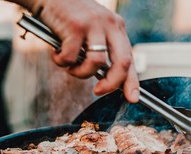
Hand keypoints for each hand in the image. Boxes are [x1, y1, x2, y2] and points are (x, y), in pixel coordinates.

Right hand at [8, 0, 138, 102]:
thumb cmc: (69, 19)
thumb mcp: (92, 32)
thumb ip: (101, 51)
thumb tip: (106, 80)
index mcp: (117, 28)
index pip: (130, 59)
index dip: (132, 82)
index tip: (133, 98)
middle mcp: (110, 24)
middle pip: (123, 62)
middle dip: (112, 83)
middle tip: (98, 91)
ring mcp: (94, 24)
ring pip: (97, 63)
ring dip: (81, 73)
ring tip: (70, 67)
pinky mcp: (76, 25)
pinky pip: (72, 58)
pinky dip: (62, 62)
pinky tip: (57, 53)